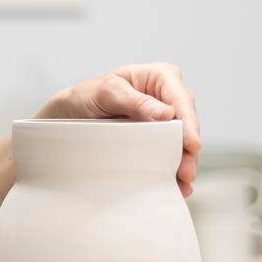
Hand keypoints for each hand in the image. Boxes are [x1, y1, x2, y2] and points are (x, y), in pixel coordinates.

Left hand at [35, 61, 201, 196]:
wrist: (68, 116)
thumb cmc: (86, 97)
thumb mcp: (106, 93)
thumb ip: (135, 101)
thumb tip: (167, 114)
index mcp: (159, 77)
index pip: (181, 98)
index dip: (189, 122)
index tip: (192, 144)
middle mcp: (168, 96)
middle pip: (187, 123)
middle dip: (188, 149)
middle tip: (186, 172)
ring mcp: (165, 119)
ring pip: (183, 141)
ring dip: (184, 163)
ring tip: (182, 183)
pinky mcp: (159, 138)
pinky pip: (172, 153)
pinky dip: (173, 169)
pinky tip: (176, 184)